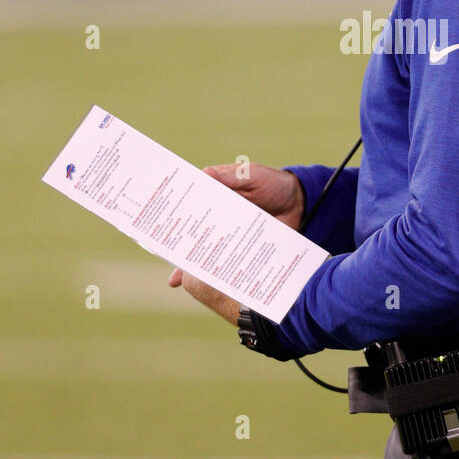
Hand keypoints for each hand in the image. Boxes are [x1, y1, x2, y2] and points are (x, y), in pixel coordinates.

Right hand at [166, 162, 305, 324]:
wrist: (303, 205)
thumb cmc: (276, 184)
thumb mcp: (252, 174)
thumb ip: (231, 176)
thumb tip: (203, 174)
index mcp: (217, 194)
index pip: (190, 203)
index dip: (174, 210)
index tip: (155, 219)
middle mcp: (220, 216)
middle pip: (193, 231)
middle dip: (176, 242)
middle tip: (158, 251)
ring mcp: (229, 234)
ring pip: (205, 250)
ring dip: (191, 263)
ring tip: (176, 278)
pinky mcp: (242, 249)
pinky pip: (225, 261)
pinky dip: (214, 272)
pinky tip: (202, 284)